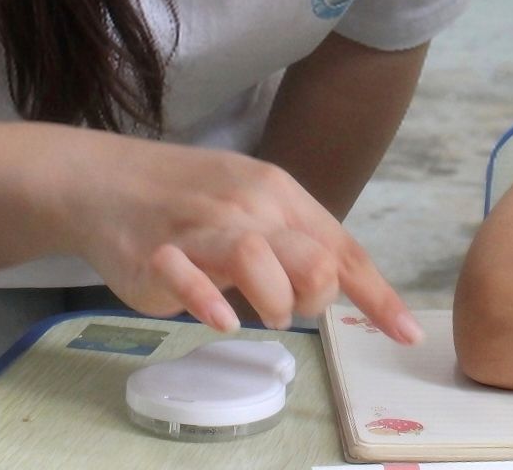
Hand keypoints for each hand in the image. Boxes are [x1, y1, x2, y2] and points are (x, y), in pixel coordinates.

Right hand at [49, 132, 419, 343]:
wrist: (106, 178)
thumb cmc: (189, 196)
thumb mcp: (253, 201)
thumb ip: (293, 239)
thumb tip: (335, 282)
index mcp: (278, 193)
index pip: (342, 249)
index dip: (378, 296)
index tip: (406, 334)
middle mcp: (248, 206)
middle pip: (314, 262)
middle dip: (315, 300)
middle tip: (286, 307)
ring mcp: (202, 228)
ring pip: (261, 264)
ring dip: (273, 304)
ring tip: (253, 313)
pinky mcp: (158, 254)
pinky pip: (191, 279)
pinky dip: (211, 304)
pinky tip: (220, 319)